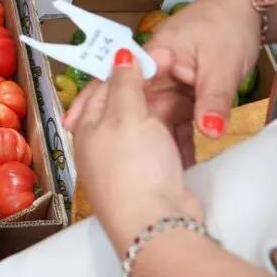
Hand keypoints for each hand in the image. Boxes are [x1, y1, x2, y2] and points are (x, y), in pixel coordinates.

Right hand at [66, 0, 261, 165]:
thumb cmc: (227, 28)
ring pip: (153, 116)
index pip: (117, 81)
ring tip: (135, 170)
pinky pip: (175, 121)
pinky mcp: (185, 95)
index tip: (78, 125)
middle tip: (101, 158)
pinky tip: (174, 164)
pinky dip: (174, 141)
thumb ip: (213, 100)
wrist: (249, 13)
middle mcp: (157, 73)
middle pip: (130, 103)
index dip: (95, 103)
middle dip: (114, 129)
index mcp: (154, 56)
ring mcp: (170, 85)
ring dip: (147, 141)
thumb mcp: (221, 65)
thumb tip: (209, 133)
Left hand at [72, 52, 202, 253]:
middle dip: (147, 92)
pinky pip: (162, 151)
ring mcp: (125, 164)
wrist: (155, 222)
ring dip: (163, 116)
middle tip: (174, 73)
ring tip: (185, 97)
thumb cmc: (134, 166)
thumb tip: (119, 54)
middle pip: (124, 108)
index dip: (123, 69)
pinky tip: (188, 131)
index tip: (147, 55)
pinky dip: (173, 140)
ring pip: (146, 129)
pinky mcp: (150, 179)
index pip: (102, 87)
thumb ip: (124, 84)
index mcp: (88, 126)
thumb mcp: (127, 115)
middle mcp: (101, 145)